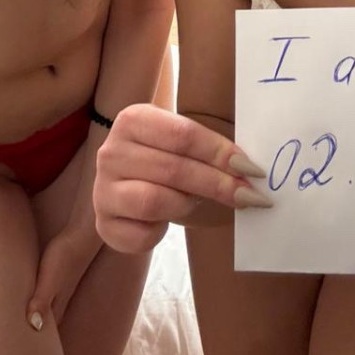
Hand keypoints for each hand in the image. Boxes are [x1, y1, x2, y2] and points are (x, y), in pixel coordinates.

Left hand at [26, 221, 101, 331]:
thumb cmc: (65, 255)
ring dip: (40, 322)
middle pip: (47, 325)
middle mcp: (60, 299)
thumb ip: (41, 301)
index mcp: (56, 305)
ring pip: (49, 311)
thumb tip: (33, 327)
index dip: (36, 348)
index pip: (44, 333)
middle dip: (37, 338)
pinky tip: (40, 301)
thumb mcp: (50, 279)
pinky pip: (49, 295)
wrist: (84, 232)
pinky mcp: (61, 274)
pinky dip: (42, 304)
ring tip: (30, 334)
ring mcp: (62, 287)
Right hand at [93, 103, 271, 253]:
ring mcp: (102, 189)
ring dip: (186, 205)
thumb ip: (207, 147)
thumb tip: (248, 168)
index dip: (220, 152)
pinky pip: (141, 235)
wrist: (128, 181)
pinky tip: (165, 222)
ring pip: (155, 202)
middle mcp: (111, 151)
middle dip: (218, 184)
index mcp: (133, 119)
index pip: (183, 134)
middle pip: (174, 169)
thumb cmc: (163, 156)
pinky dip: (160, 232)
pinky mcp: (103, 224)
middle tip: (250, 196)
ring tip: (196, 202)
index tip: (253, 169)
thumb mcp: (179, 140)